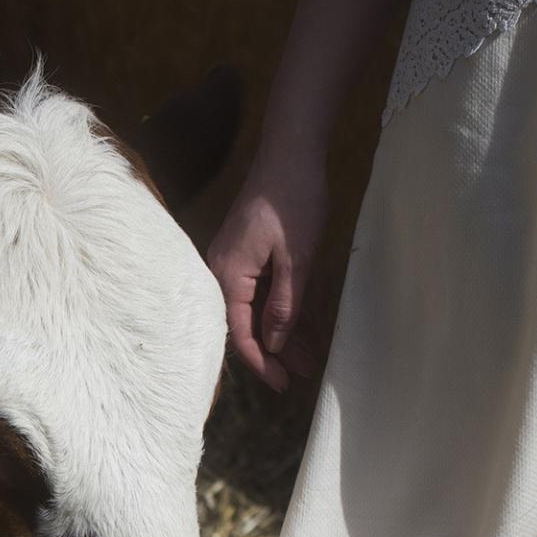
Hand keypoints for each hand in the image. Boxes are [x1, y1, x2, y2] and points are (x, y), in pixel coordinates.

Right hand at [208, 152, 329, 391]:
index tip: (283, 384)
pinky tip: (307, 329)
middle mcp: (226, 272)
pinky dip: (287, 310)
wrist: (291, 152)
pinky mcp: (254, 254)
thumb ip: (284, 306)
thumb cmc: (292, 200)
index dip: (262, 362)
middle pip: (248, 324)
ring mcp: (239, 262)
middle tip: (301, 375)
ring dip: (285, 334)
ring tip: (309, 359)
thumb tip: (274, 346)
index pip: (241, 332)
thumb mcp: (296, 259)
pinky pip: (267, 291)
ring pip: (260, 310)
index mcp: (229, 275)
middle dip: (276, 352)